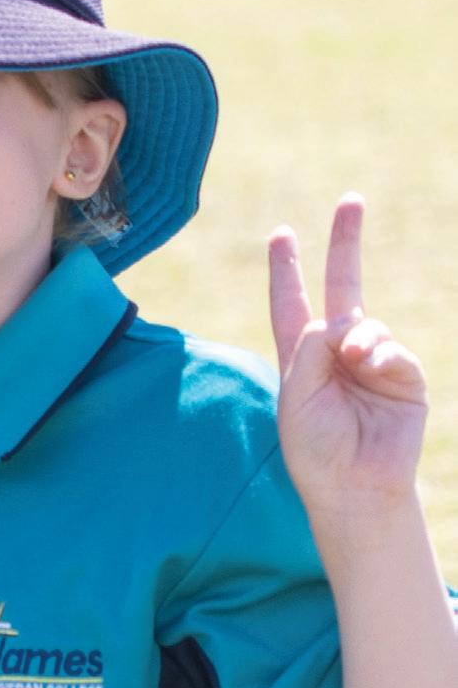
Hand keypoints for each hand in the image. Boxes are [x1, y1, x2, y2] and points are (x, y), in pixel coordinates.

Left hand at [272, 196, 427, 533]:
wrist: (353, 487)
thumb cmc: (315, 450)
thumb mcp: (294, 397)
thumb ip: (308, 352)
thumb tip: (342, 320)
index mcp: (302, 357)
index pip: (292, 303)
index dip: (288, 270)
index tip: (282, 234)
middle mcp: (338, 352)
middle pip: (342, 286)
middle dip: (345, 244)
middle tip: (352, 200)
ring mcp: (374, 361)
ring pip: (365, 322)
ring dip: (356, 339)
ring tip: (351, 365)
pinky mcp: (405, 376)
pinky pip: (390, 349)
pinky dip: (379, 354)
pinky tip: (369, 368)